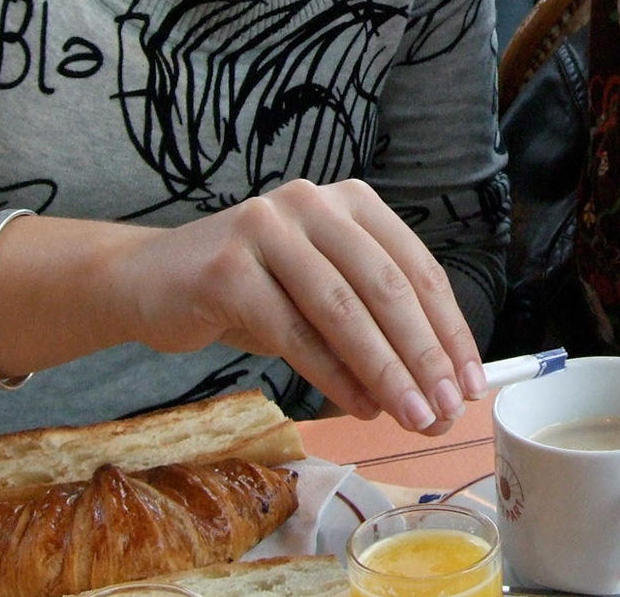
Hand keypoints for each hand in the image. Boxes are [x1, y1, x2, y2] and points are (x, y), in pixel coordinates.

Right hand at [112, 179, 483, 435]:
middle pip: (387, 287)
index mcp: (351, 202)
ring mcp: (268, 228)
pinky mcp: (230, 268)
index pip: (417, 268)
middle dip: (424, 355)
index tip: (470, 383)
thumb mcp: (319, 297)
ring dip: (385, 371)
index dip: (449, 329)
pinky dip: (333, 374)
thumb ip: (372, 329)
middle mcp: (314, 203)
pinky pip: (295, 332)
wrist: (149, 281)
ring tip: (412, 416)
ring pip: (344, 310)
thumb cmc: (250, 291)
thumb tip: (431, 391)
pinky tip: (359, 405)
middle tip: (446, 409)